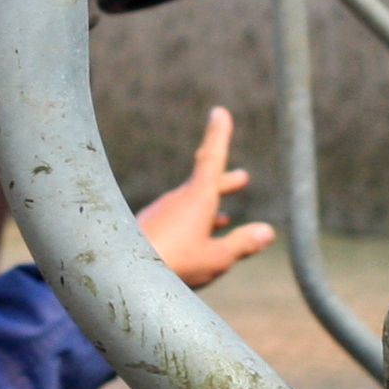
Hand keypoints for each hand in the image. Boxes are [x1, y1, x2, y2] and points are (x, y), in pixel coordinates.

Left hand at [138, 107, 276, 290]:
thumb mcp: (216, 258)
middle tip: (242, 178)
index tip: (219, 112)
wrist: (122, 276)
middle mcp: (176, 199)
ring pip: (189, 206)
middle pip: (204, 184)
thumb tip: (266, 232)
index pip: (212, 157)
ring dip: (209, 209)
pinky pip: (175, 222)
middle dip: (224, 183)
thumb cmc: (173, 264)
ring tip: (223, 218)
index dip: (218, 135)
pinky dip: (192, 226)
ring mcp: (159, 213)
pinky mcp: (146, 229)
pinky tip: (194, 242)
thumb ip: (242, 244)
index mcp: (197, 197)